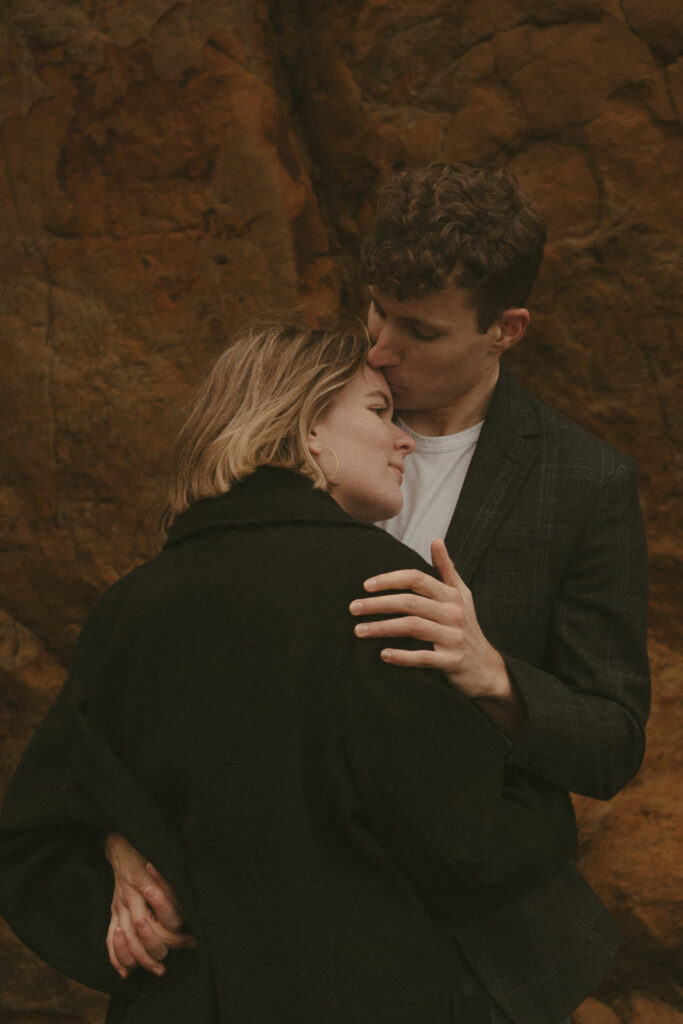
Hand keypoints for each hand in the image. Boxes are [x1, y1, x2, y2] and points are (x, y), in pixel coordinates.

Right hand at [104, 832, 194, 978]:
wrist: (122, 848)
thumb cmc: (150, 854)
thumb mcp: (166, 863)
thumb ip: (175, 884)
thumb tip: (194, 908)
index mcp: (145, 880)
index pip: (162, 911)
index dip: (177, 928)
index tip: (193, 937)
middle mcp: (130, 895)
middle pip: (143, 930)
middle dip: (160, 948)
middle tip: (177, 956)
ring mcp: (118, 905)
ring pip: (126, 939)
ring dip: (142, 959)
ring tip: (159, 970)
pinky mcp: (112, 913)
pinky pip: (109, 940)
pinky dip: (117, 958)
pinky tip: (128, 972)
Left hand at [349, 540, 509, 696]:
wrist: (485, 667)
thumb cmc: (466, 626)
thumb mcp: (461, 595)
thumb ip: (446, 568)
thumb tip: (436, 540)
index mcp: (452, 595)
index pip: (416, 579)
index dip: (390, 580)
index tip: (365, 586)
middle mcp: (454, 613)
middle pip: (410, 602)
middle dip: (378, 604)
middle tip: (353, 608)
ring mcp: (454, 637)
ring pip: (413, 627)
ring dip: (382, 628)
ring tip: (359, 631)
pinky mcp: (451, 661)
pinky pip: (423, 657)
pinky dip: (402, 656)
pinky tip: (383, 654)